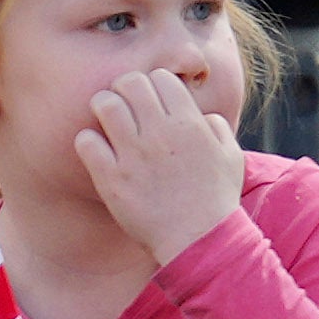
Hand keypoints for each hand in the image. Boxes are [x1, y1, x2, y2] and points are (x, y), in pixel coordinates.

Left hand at [71, 71, 245, 265]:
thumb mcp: (231, 156)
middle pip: (130, 82)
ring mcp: (134, 155)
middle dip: (124, 89)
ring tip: (106, 123)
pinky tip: (97, 151)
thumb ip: (216, 128)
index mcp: (189, 123)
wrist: (200, 240)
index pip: (160, 77)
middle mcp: (160, 133)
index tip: (150, 102)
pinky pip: (86, 141)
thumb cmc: (217, 199)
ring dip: (102, 108)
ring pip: (105, 104)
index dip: (153, 85)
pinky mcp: (112, 179)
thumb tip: (201, 116)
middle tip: (123, 106)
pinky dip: (88, 141)